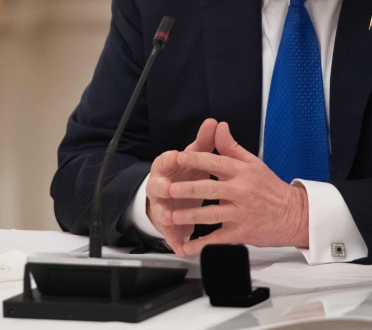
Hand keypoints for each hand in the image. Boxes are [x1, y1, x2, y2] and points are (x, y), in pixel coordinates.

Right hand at [144, 118, 218, 254]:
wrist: (175, 196)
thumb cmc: (186, 173)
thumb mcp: (195, 158)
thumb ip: (205, 142)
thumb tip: (214, 122)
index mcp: (166, 168)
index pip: (165, 161)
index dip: (171, 159)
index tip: (177, 156)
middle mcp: (160, 187)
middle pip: (157, 186)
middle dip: (163, 188)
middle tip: (171, 188)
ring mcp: (162, 208)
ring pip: (160, 212)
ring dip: (166, 216)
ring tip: (172, 219)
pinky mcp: (168, 227)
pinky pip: (171, 235)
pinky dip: (176, 241)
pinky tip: (183, 248)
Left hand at [168, 122, 308, 254]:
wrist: (296, 215)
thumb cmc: (271, 188)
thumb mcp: (253, 163)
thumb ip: (231, 147)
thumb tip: (218, 126)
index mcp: (242, 172)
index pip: (215, 162)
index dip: (194, 160)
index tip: (177, 158)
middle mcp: (242, 191)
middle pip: (210, 189)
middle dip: (187, 189)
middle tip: (167, 189)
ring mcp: (242, 213)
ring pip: (212, 215)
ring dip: (189, 216)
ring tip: (170, 216)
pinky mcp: (243, 233)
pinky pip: (219, 239)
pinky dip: (202, 245)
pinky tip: (187, 247)